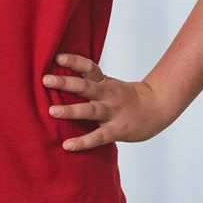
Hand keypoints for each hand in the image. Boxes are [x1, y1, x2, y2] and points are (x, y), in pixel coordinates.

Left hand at [43, 53, 169, 151]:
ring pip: (90, 110)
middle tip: (45, 80)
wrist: (157, 107)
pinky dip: (83, 141)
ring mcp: (112, 112)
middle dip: (65, 83)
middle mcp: (107, 94)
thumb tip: (59, 79)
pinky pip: (98, 137)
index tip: (57, 57)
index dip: (74, 61)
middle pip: (85, 86)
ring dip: (70, 110)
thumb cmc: (126, 97)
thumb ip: (89, 83)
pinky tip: (68, 145)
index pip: (89, 67)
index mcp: (104, 82)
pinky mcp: (117, 130)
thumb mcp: (109, 84)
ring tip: (52, 111)